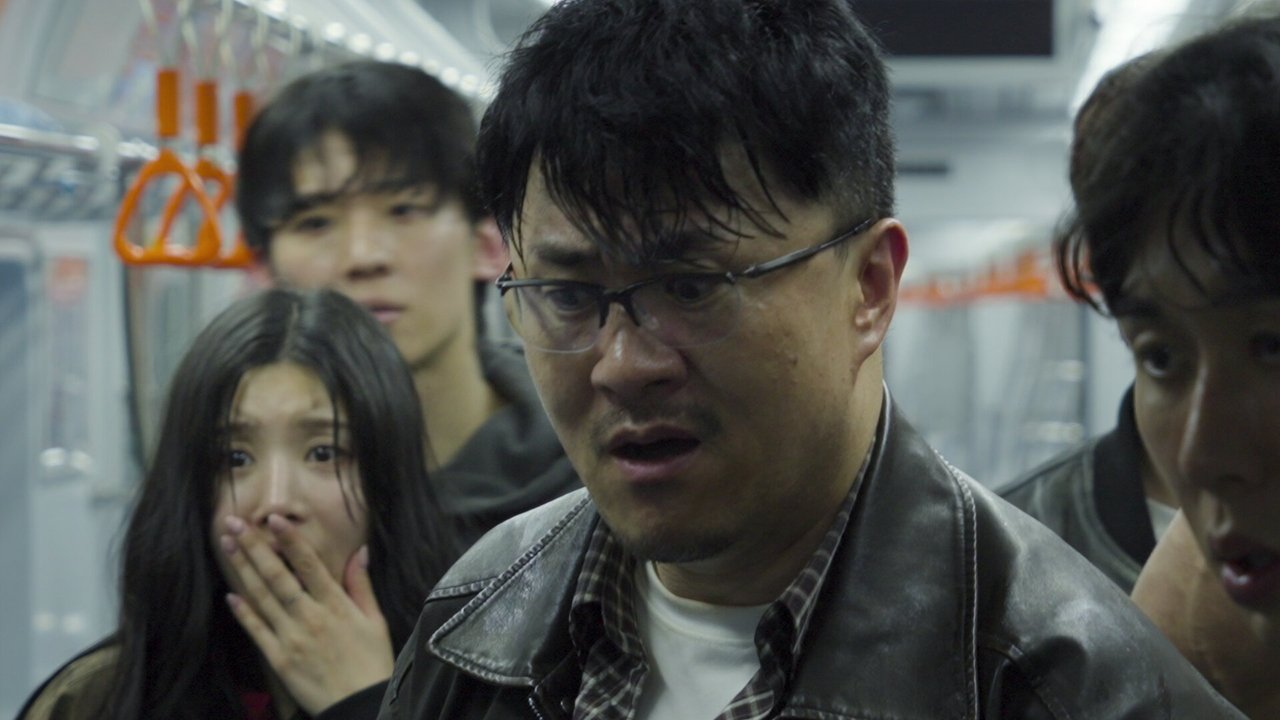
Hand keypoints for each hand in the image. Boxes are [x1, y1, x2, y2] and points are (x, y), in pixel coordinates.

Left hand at [220, 514, 393, 714]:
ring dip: (243, 570)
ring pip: (262, 598)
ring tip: (228, 545)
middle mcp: (310, 617)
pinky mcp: (279, 658)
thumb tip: (360, 552)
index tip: (273, 519)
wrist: (359, 705)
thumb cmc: (371, 661)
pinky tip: (230, 594)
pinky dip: (243, 612)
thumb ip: (361, 585)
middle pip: (278, 576)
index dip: (290, 540)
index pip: (309, 565)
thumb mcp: (375, 620)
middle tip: (234, 523)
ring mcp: (291, 637)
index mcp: (336, 605)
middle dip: (255, 547)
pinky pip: (257, 630)